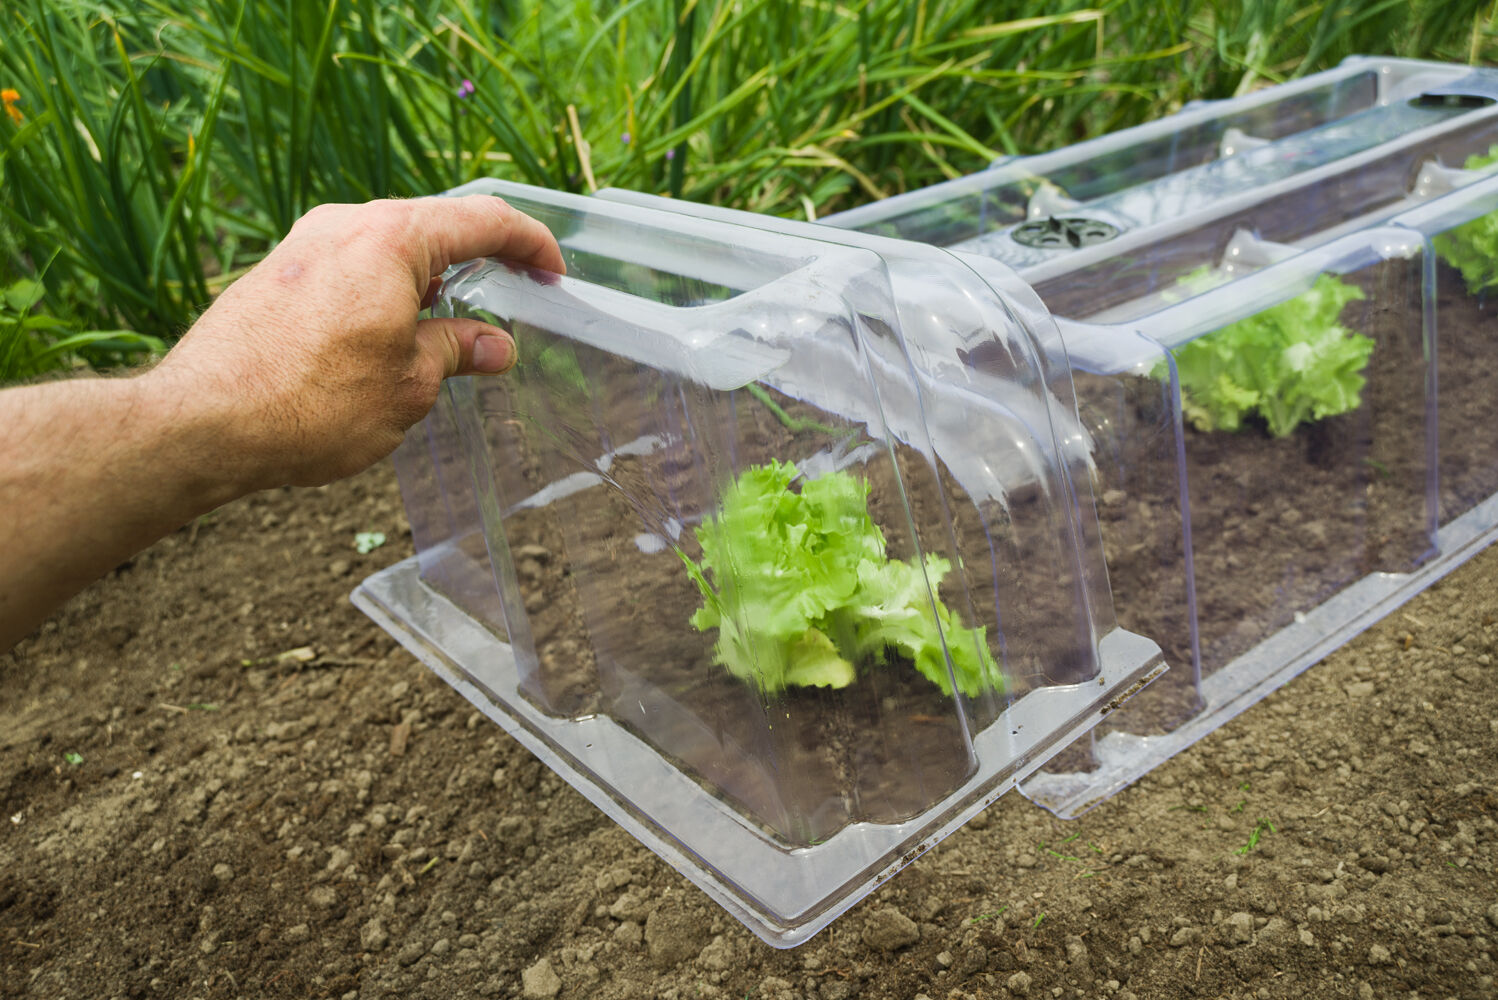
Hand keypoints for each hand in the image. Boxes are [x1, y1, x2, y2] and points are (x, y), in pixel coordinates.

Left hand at [146, 195, 563, 490]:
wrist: (200, 423)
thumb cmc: (309, 405)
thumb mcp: (408, 386)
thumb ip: (457, 351)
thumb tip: (496, 345)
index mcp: (391, 238)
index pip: (483, 220)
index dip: (530, 242)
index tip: (554, 271)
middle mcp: (345, 223)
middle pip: (434, 225)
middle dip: (480, 258)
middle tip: (514, 293)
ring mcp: (304, 243)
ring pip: (389, 245)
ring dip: (430, 277)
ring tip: (454, 324)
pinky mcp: (277, 271)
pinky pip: (351, 263)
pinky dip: (388, 287)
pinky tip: (394, 332)